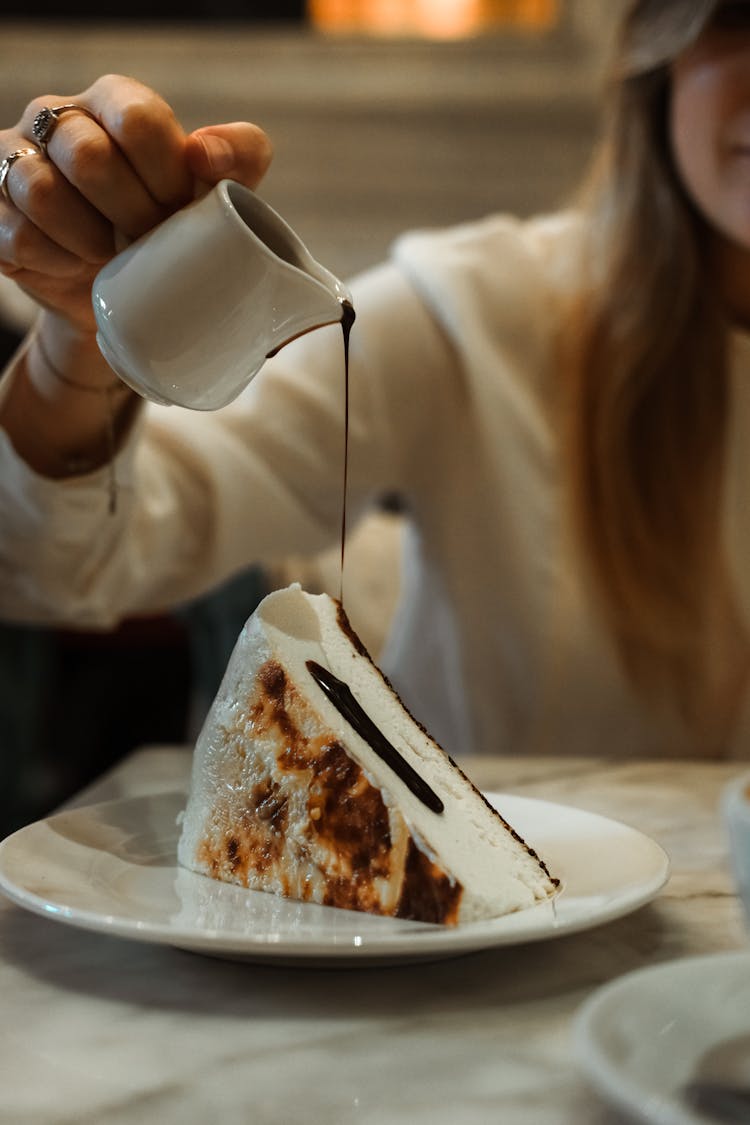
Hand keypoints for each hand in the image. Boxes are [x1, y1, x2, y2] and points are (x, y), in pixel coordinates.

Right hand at [0, 75, 272, 334]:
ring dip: (89, 239)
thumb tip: (204, 153)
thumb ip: (239, 157)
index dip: (165, 178)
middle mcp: (57, 119)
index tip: (179, 212)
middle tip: (148, 241)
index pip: (136, 119)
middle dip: (130, 214)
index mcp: (114, 102)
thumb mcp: (222, 194)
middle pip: (87, 155)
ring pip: (41, 191)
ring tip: (113, 256)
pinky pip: (19, 235)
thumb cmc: (175, 229)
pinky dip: (58, 261)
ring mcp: (16, 160)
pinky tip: (79, 267)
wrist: (127, 294)